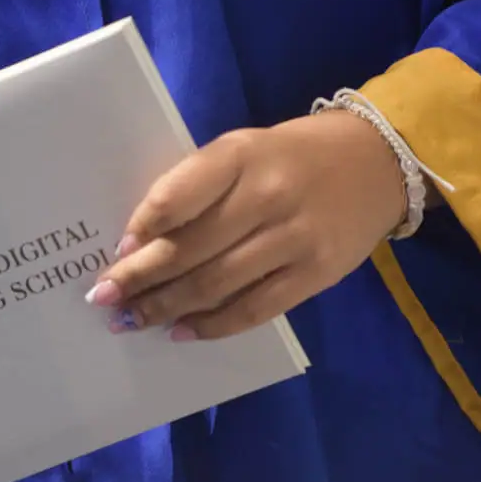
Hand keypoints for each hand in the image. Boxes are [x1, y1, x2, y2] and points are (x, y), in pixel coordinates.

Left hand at [86, 110, 404, 339]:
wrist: (377, 162)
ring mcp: (294, 238)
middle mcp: (267, 196)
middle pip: (190, 248)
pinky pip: (254, 309)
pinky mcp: (315, 274)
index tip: (117, 251)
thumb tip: (140, 240)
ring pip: (216, 284)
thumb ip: (198, 186)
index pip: (178, 195)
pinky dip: (212, 325)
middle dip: (139, 279)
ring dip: (166, 307)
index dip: (143, 227)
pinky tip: (182, 332)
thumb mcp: (242, 149)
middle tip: (103, 300)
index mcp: (240, 155)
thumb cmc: (289, 157)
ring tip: (131, 320)